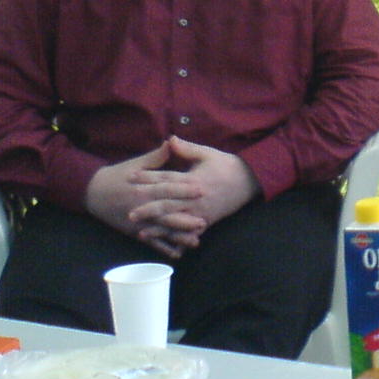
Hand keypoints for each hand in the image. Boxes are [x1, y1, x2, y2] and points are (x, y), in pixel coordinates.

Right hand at [85, 144, 204, 257]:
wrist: (93, 193)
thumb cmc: (118, 175)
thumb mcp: (136, 164)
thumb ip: (156, 157)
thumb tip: (172, 142)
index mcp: (142, 188)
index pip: (166, 189)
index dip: (184, 190)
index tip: (202, 189)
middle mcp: (140, 207)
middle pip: (165, 214)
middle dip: (184, 219)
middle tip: (203, 222)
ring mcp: (137, 222)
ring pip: (160, 231)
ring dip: (177, 237)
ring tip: (195, 241)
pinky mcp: (134, 231)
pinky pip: (150, 242)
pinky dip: (163, 249)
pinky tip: (178, 254)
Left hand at [125, 137, 258, 253]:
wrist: (249, 181)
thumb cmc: (226, 165)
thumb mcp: (207, 153)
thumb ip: (187, 148)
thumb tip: (169, 139)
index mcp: (193, 179)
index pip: (166, 178)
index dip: (147, 178)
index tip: (130, 178)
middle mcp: (194, 197)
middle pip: (167, 203)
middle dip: (147, 208)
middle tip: (129, 212)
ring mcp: (200, 210)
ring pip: (175, 220)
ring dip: (158, 226)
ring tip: (140, 229)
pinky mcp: (205, 220)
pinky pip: (187, 231)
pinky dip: (175, 237)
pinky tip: (164, 240)